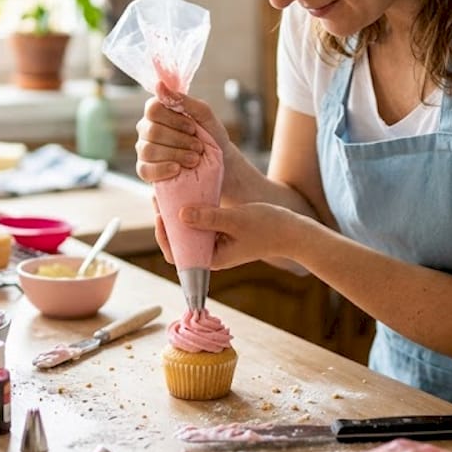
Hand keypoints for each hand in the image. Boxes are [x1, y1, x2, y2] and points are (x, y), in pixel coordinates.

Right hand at [135, 82, 230, 182]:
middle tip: (198, 147)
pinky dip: (162, 170)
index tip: (193, 127)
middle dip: (180, 141)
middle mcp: (146, 128)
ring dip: (176, 155)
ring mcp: (144, 149)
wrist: (219, 162)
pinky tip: (177, 169)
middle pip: (152, 132)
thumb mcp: (204, 114)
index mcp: (157, 111)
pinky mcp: (145, 169)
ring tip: (194, 159)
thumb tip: (159, 85)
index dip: (174, 120)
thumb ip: (183, 100)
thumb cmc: (210, 134)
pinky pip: (143, 170)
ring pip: (148, 150)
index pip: (153, 109)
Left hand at [171, 201, 310, 269]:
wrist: (292, 231)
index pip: (176, 255)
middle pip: (178, 241)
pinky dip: (192, 209)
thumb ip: (209, 218)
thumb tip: (180, 214)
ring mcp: (215, 243)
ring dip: (177, 213)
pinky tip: (187, 192)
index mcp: (211, 259)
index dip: (163, 236)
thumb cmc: (268, 227)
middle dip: (167, 220)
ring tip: (168, 192)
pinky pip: (200, 223)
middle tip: (159, 196)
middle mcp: (210, 254)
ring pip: (188, 230)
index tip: (160, 214)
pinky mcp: (220, 233)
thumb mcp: (236, 219)